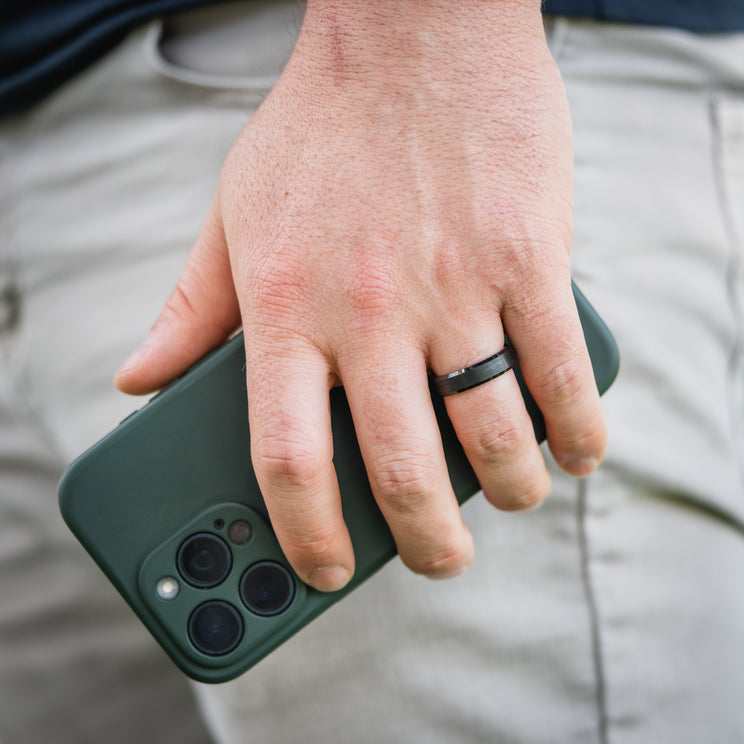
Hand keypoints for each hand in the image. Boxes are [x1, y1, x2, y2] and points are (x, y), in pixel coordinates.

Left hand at [115, 0, 606, 591]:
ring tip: (512, 499)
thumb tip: (136, 379)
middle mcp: (368, 311)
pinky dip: (577, 431)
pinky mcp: (528, 256)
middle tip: (441, 559)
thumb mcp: (230, 215)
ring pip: (493, 436)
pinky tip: (575, 451)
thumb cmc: (317, 127)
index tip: (324, 571)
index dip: (306, 537)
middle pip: (401, 473)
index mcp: (286, 310)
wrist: (410, 29)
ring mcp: (454, 286)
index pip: (285, 460)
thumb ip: (189, 309)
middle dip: (431, 545)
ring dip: (510, 492)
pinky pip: (561, 373)